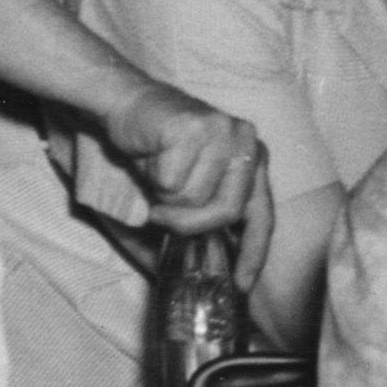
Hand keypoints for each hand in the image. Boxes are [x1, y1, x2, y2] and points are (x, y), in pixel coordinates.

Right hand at [103, 78, 273, 278]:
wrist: (123, 102)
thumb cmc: (153, 148)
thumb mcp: (180, 191)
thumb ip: (192, 227)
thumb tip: (180, 277)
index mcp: (251, 157)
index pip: (262, 214)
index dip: (253, 253)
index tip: (241, 285)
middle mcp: (245, 141)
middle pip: (227, 212)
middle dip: (187, 223)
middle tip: (159, 211)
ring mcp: (222, 131)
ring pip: (195, 200)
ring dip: (164, 198)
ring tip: (156, 170)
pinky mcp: (193, 127)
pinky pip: (171, 182)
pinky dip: (151, 179)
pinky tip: (149, 156)